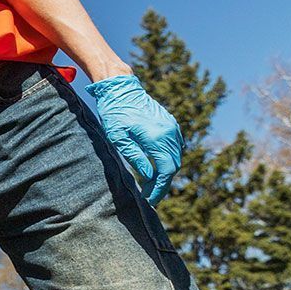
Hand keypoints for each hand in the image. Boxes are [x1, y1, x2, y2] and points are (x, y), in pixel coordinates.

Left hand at [86, 75, 182, 203]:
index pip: (166, 170)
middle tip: (149, 196)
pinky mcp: (171, 124)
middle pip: (173, 166)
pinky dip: (167, 160)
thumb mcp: (118, 138)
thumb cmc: (114, 113)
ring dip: (165, 172)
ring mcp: (172, 127)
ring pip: (176, 157)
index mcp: (157, 137)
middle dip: (163, 183)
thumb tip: (149, 176)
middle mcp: (170, 133)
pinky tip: (154, 167)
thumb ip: (134, 157)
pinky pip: (174, 147)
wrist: (121, 88)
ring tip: (150, 185)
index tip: (151, 200)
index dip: (160, 188)